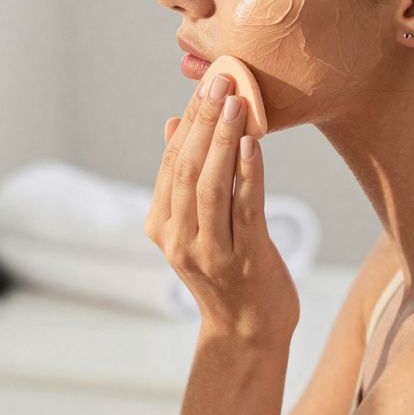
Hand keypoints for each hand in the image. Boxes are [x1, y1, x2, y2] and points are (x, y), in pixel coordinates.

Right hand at [144, 75, 298, 344]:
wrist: (247, 332)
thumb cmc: (227, 272)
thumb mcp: (195, 226)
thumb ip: (184, 180)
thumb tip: (175, 123)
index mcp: (161, 227)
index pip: (171, 165)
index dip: (188, 124)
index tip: (205, 87)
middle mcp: (178, 239)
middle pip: (186, 170)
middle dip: (203, 123)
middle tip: (218, 82)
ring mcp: (209, 251)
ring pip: (210, 187)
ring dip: (223, 141)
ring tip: (236, 103)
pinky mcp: (244, 259)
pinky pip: (243, 209)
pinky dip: (248, 174)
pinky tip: (253, 144)